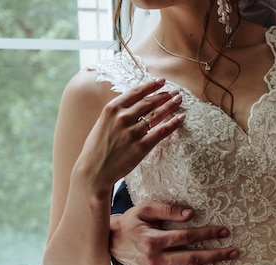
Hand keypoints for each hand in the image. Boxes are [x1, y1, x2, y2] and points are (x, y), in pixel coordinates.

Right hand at [76, 78, 184, 192]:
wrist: (94, 171)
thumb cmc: (97, 148)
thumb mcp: (102, 124)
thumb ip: (117, 113)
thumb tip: (134, 104)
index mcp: (111, 110)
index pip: (135, 92)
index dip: (151, 85)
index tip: (161, 81)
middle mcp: (122, 118)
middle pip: (148, 102)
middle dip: (164, 95)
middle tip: (175, 91)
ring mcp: (132, 132)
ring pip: (156, 115)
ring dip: (170, 106)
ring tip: (179, 100)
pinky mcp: (141, 147)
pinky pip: (161, 132)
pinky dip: (173, 123)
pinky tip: (181, 118)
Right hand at [109, 200, 239, 264]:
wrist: (111, 242)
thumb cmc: (131, 222)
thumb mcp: (145, 209)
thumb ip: (167, 210)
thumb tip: (190, 214)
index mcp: (153, 241)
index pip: (186, 237)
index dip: (206, 234)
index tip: (224, 232)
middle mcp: (154, 260)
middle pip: (191, 258)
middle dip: (215, 255)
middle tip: (234, 252)